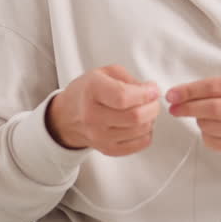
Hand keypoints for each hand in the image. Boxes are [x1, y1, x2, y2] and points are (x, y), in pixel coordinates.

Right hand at [46, 65, 160, 156]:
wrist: (67, 116)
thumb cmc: (87, 92)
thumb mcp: (105, 73)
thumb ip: (129, 79)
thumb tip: (150, 91)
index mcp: (92, 90)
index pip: (123, 97)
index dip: (145, 94)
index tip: (153, 90)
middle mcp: (93, 115)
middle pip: (135, 116)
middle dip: (152, 107)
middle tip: (153, 100)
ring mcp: (99, 136)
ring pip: (139, 131)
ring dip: (150, 119)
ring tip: (145, 111)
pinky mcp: (107, 149)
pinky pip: (138, 145)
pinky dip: (146, 134)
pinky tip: (140, 125)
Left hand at [166, 72, 220, 154]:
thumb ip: (214, 86)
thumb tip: (180, 94)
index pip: (216, 87)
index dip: (191, 91)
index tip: (173, 94)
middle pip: (216, 109)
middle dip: (190, 108)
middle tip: (175, 108)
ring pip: (215, 128)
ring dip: (199, 121)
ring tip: (198, 116)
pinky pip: (217, 143)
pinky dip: (206, 135)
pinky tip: (208, 129)